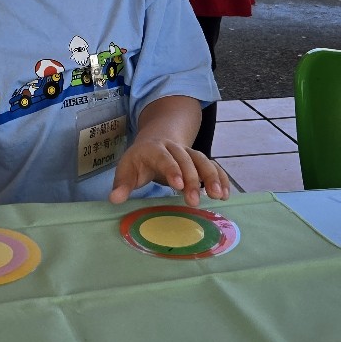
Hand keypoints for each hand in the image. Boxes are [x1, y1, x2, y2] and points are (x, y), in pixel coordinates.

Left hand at [109, 137, 230, 206]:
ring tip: (218, 196)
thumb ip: (122, 184)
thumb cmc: (139, 161)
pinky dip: (221, 178)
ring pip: (203, 161)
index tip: (178, 186)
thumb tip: (114, 199)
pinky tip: (226, 194)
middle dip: (193, 179)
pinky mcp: (199, 160)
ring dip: (212, 177)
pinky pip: (213, 166)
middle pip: (186, 160)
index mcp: (154, 149)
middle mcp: (174, 148)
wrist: (155, 141)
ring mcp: (189, 153)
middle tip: (195, 201)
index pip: (164, 157)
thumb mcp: (126, 170)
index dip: (172, 170)